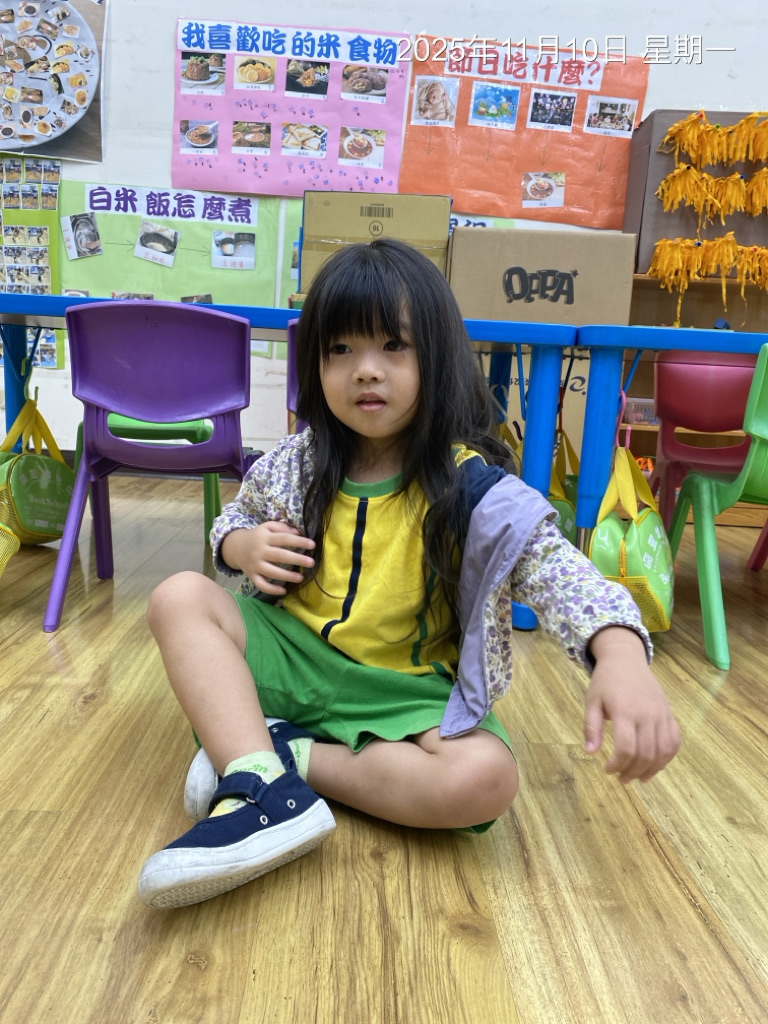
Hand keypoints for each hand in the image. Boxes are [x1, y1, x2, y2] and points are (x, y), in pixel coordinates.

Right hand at [222, 521, 314, 595]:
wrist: (236, 547)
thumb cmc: (257, 537)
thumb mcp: (267, 527)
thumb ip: (282, 528)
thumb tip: (298, 533)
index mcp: (265, 538)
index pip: (284, 538)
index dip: (299, 541)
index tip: (312, 545)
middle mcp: (260, 551)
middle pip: (279, 555)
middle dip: (296, 559)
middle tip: (311, 562)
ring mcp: (255, 565)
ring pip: (271, 572)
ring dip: (287, 576)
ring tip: (301, 578)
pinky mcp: (252, 576)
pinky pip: (261, 585)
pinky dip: (271, 590)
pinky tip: (284, 591)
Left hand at [584, 627, 680, 782]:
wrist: (626, 659)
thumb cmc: (606, 681)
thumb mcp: (592, 701)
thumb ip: (591, 727)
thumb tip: (590, 753)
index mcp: (625, 711)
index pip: (627, 748)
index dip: (618, 764)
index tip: (607, 770)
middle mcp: (647, 714)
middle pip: (646, 753)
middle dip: (633, 771)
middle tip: (622, 778)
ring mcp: (662, 714)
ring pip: (664, 751)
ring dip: (652, 769)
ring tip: (639, 777)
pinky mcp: (670, 714)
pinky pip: (675, 740)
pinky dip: (668, 757)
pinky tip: (656, 765)